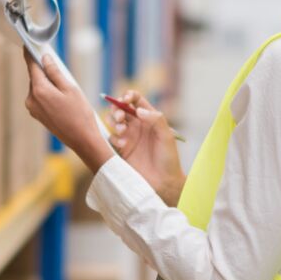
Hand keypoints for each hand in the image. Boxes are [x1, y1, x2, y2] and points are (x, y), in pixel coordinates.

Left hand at [23, 50, 113, 171]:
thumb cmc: (80, 113)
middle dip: (44, 70)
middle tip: (59, 67)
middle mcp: (31, 99)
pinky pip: (40, 97)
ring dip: (48, 83)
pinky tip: (62, 97)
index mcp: (39, 90)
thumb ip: (55, 72)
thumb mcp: (70, 88)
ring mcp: (33, 109)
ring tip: (65, 87)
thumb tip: (45, 59)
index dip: (30, 53)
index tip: (28, 44)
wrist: (82, 139)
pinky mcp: (37, 115)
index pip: (31, 66)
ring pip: (38, 88)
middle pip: (35, 77)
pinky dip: (48, 93)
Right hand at [108, 90, 184, 205]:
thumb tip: (138, 109)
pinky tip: (123, 146)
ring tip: (121, 131)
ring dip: (113, 121)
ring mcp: (128, 137)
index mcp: (149, 119)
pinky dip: (114, 138)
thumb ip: (156, 119)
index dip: (128, 96)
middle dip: (117, 108)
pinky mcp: (120, 149)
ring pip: (113, 120)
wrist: (163, 183)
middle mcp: (137, 125)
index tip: (125, 100)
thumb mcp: (167, 136)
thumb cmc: (168, 159)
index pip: (136, 100)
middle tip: (120, 118)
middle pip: (121, 108)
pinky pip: (111, 137)